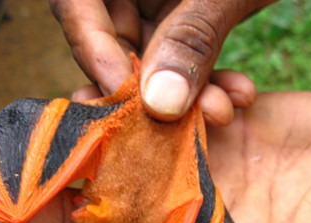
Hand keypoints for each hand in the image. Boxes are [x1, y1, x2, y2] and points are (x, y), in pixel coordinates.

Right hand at [49, 0, 274, 121]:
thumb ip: (192, 35)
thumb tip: (162, 105)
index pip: (75, 7)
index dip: (95, 54)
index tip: (132, 100)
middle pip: (108, 40)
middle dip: (149, 88)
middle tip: (176, 123)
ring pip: (148, 55)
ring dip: (185, 92)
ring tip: (221, 111)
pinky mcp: (174, 13)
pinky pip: (177, 53)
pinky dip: (203, 77)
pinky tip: (234, 94)